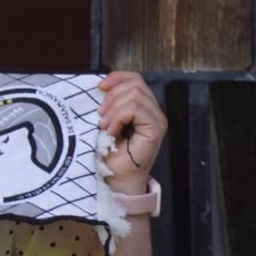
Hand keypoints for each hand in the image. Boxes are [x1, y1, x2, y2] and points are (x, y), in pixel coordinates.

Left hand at [97, 71, 166, 192]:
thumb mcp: (106, 121)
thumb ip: (109, 104)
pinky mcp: (156, 129)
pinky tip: (111, 131)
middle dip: (112, 96)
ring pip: (135, 95)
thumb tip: (100, 86)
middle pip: (135, 83)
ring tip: (104, 125)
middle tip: (100, 115)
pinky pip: (135, 110)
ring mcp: (157, 119)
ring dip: (113, 109)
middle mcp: (153, 110)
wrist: (116, 177)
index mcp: (143, 105)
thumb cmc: (109, 152)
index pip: (135, 78)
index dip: (116, 77)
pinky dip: (118, 117)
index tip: (98, 87)